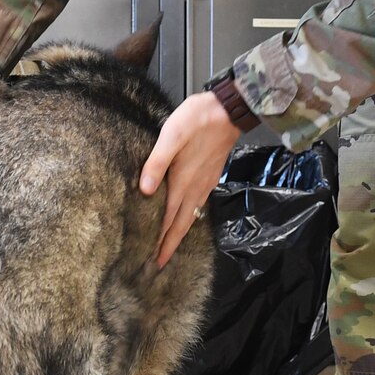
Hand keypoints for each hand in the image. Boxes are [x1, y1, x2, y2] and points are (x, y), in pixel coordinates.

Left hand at [138, 92, 242, 267]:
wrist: (229, 110)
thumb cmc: (198, 119)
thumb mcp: (171, 135)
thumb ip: (157, 163)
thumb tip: (145, 190)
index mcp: (183, 182)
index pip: (168, 220)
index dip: (160, 241)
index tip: (153, 261)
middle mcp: (195, 188)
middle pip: (181, 224)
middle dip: (169, 246)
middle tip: (158, 265)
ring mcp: (205, 184)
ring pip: (190, 216)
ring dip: (179, 234)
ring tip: (169, 247)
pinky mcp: (210, 176)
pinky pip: (198, 205)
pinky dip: (189, 218)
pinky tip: (185, 217)